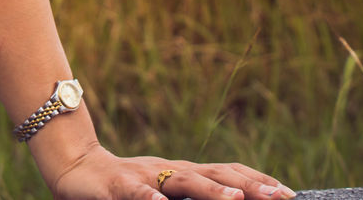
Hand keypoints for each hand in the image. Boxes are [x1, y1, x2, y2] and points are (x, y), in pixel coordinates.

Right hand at [48, 145, 296, 199]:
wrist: (73, 166)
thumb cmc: (120, 186)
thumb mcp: (159, 193)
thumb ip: (189, 197)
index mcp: (181, 173)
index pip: (226, 171)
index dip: (257, 180)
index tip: (289, 192)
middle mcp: (168, 171)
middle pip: (214, 174)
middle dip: (248, 186)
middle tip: (279, 196)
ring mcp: (144, 176)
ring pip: (182, 181)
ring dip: (211, 191)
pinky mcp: (117, 185)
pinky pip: (135, 193)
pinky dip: (148, 199)